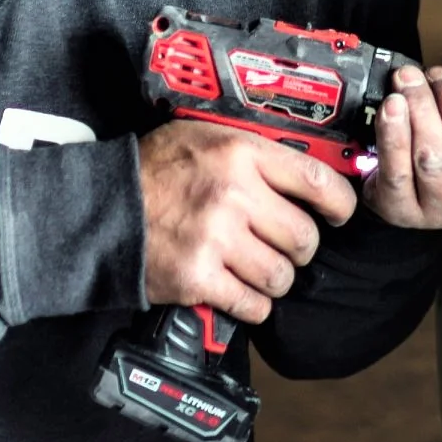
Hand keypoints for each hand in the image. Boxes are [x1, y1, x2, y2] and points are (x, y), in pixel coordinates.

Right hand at [139, 120, 357, 323]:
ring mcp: (217, 240)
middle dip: (299, 248)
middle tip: (283, 246)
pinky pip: (253, 305)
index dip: (339, 203)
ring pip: (282, 276)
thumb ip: (254, 151)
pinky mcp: (199, 278)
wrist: (103, 210)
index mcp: (240, 153)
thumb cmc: (154, 171)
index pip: (317, 181)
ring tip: (256, 268)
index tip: (339, 214)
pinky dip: (252, 305)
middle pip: (304, 237)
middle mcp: (234, 195)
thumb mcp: (205, 136)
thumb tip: (304, 171)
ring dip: (274, 278)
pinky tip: (239, 291)